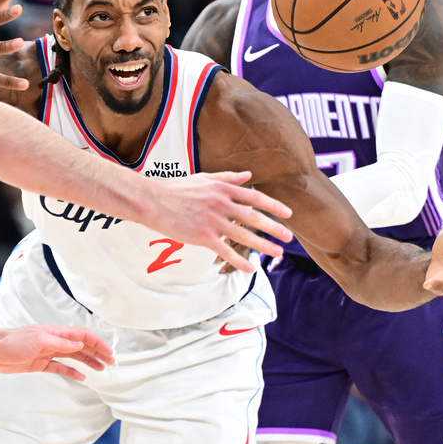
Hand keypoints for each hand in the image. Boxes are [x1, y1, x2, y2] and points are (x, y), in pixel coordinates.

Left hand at [0, 324, 114, 380]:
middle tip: (110, 361)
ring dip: (88, 361)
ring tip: (101, 369)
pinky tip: (81, 377)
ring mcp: (48, 352)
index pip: (82, 336)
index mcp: (56, 333)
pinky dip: (72, 371)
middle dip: (97, 352)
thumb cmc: (13, 342)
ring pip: (73, 357)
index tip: (109, 352)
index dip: (97, 343)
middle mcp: (54, 341)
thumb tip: (79, 345)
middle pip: (81, 346)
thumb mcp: (38, 340)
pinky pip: (61, 367)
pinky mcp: (40, 364)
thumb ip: (60, 343)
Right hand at [145, 171, 292, 273]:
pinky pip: (225, 251)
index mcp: (223, 189)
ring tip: (277, 252)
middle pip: (254, 217)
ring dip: (263, 245)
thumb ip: (228, 178)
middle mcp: (221, 204)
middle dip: (274, 228)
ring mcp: (212, 221)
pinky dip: (239, 261)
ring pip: (243, 235)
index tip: (288, 214)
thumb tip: (248, 175)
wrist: (153, 201)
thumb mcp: (204, 178)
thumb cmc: (177, 189)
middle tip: (289, 237)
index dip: (273, 206)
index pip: (255, 197)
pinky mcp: (202, 236)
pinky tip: (251, 268)